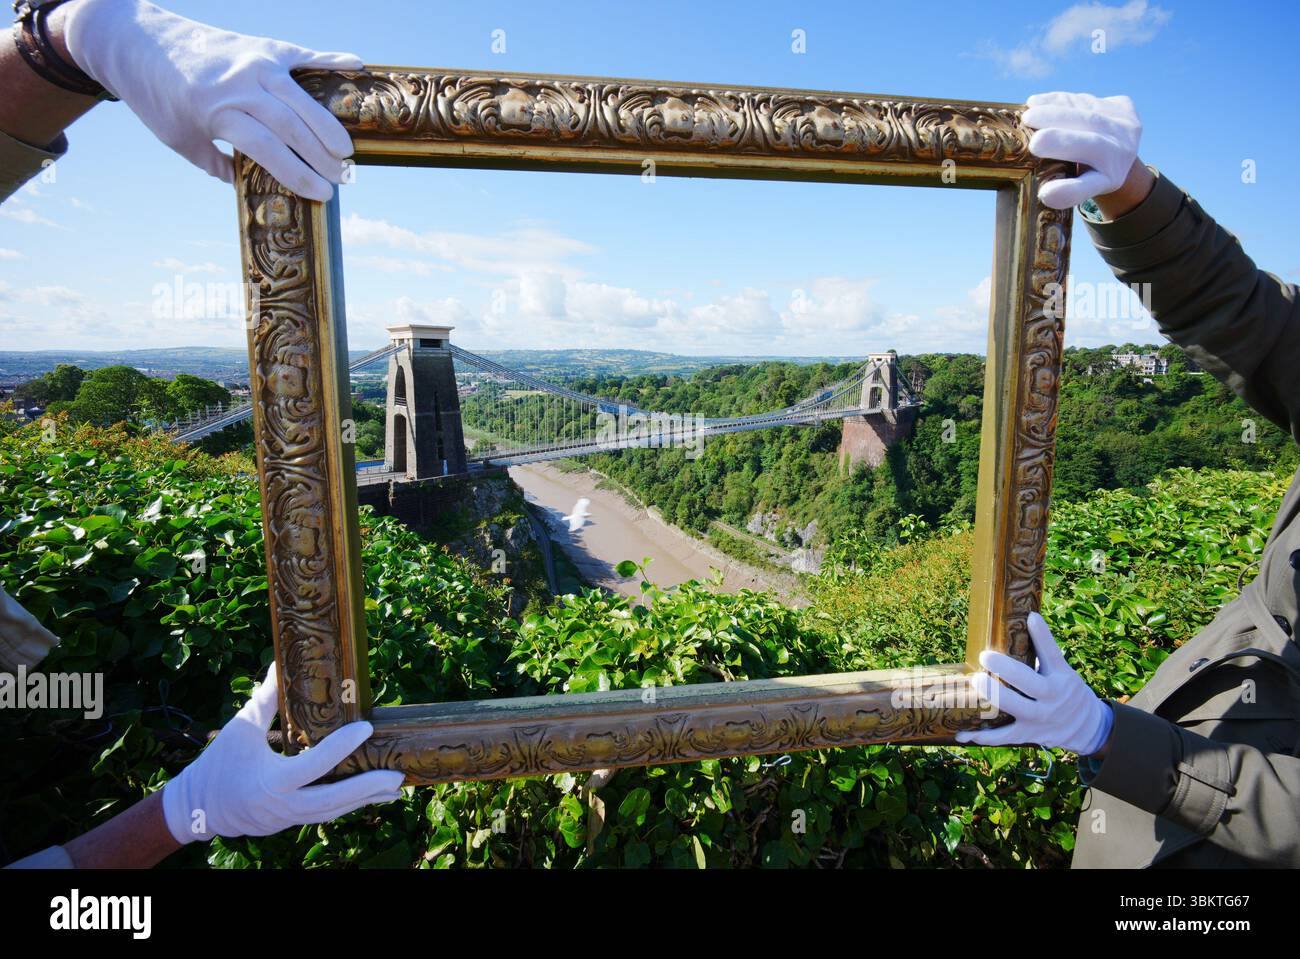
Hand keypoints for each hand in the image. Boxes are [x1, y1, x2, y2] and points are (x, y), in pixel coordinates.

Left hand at [63, 0, 360, 199]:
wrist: (134, 39)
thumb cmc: (155, 96)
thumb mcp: (179, 139)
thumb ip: (216, 163)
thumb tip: (248, 183)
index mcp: (218, 112)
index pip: (270, 150)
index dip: (299, 175)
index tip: (321, 195)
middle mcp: (240, 85)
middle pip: (293, 126)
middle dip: (321, 157)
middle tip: (342, 178)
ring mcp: (254, 61)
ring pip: (302, 98)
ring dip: (329, 126)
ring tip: (346, 151)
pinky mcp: (261, 44)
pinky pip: (302, 54)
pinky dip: (330, 60)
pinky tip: (357, 66)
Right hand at [161, 662, 403, 843]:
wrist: (194, 810)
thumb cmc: (216, 766)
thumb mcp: (240, 729)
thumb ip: (265, 700)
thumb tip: (281, 664)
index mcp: (270, 781)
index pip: (314, 766)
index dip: (341, 747)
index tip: (366, 728)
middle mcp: (282, 805)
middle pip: (332, 801)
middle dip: (366, 788)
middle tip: (396, 775)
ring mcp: (287, 818)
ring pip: (332, 811)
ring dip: (364, 799)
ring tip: (396, 786)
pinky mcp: (289, 822)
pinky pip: (324, 814)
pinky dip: (348, 804)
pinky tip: (371, 795)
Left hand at [955, 612, 1113, 755]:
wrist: (1087, 727)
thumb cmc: (1067, 691)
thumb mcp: (1063, 671)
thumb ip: (1043, 652)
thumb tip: (1023, 620)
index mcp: (1061, 677)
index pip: (1053, 654)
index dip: (1042, 636)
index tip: (1031, 618)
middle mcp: (1052, 697)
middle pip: (1030, 682)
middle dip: (1007, 669)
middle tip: (985, 655)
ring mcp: (1040, 718)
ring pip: (1016, 708)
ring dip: (994, 696)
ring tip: (974, 681)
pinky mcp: (1028, 734)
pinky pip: (1003, 736)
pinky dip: (982, 736)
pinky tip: (961, 733)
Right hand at [1023, 91, 1142, 210]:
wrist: (1118, 154)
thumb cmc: (1088, 174)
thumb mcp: (1081, 189)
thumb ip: (1067, 192)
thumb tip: (1045, 193)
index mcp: (1111, 178)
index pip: (1090, 183)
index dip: (1068, 188)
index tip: (1045, 191)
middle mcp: (1124, 150)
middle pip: (1092, 139)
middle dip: (1059, 134)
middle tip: (1030, 130)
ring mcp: (1126, 124)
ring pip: (1088, 114)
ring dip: (1055, 111)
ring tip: (1028, 114)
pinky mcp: (1123, 105)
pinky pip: (1086, 100)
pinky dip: (1058, 100)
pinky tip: (1036, 102)